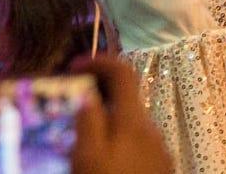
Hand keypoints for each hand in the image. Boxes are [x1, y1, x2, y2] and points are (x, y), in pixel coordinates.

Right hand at [70, 57, 171, 173]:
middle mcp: (150, 126)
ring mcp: (157, 145)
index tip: (72, 66)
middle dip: (97, 93)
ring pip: (128, 120)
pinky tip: (99, 158)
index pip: (123, 72)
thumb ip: (89, 125)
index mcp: (133, 119)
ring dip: (104, 119)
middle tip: (67, 105)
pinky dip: (115, 138)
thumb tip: (87, 96)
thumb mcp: (90, 160)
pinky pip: (134, 140)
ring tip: (75, 136)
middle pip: (125, 96)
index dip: (99, 62)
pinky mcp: (159, 163)